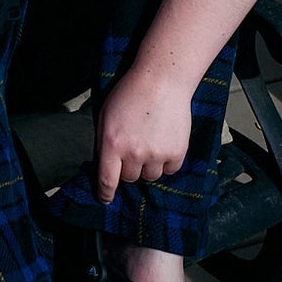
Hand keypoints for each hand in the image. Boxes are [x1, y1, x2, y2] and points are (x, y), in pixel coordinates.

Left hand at [94, 70, 197, 202]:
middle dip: (129, 168)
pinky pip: (170, 169)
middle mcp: (134, 153)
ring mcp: (157, 154)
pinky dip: (167, 161)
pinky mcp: (177, 152)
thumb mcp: (105, 117)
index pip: (107, 180)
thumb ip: (104, 143)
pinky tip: (164, 141)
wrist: (162, 81)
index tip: (106, 199)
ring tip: (150, 142)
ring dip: (149, 165)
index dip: (105, 194)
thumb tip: (105, 166)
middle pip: (130, 178)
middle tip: (134, 148)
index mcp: (112, 145)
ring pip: (151, 176)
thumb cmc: (129, 95)